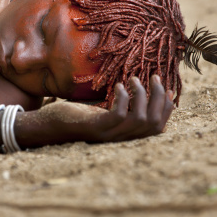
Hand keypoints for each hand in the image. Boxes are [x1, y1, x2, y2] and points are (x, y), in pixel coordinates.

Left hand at [16, 75, 173, 146]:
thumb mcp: (103, 109)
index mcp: (126, 135)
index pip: (157, 127)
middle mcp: (121, 139)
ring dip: (143, 96)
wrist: (49, 125)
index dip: (167, 108)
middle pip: (154, 124)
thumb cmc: (77, 115)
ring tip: (134, 79)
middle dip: (160, 99)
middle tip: (154, 77)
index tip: (166, 87)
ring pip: (141, 120)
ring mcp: (109, 135)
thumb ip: (122, 105)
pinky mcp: (96, 128)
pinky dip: (124, 98)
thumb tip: (140, 88)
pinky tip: (120, 85)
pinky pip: (119, 115)